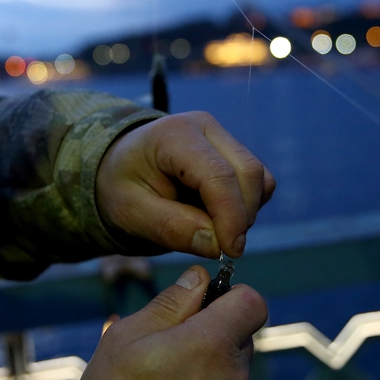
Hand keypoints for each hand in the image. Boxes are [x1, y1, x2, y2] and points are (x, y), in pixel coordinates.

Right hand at [77, 265, 267, 379]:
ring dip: (207, 364)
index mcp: (212, 344)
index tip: (202, 303)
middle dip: (213, 332)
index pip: (252, 302)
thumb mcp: (129, 335)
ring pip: (231, 369)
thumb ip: (172, 302)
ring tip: (161, 379)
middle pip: (241, 336)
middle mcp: (234, 375)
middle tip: (168, 343)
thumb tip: (199, 279)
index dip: (231, 295)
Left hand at [96, 111, 275, 258]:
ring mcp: (223, 138)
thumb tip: (216, 245)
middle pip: (248, 173)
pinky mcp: (234, 153)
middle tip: (219, 248)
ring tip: (210, 229)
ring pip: (259, 179)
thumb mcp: (130, 212)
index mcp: (175, 135)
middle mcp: (206, 128)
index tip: (229, 252)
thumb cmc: (120, 187)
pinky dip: (246, 207)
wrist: (119, 168)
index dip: (230, 216)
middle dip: (241, 217)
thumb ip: (171, 227)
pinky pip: (259, 183)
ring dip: (245, 213)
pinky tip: (216, 216)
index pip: (218, 175)